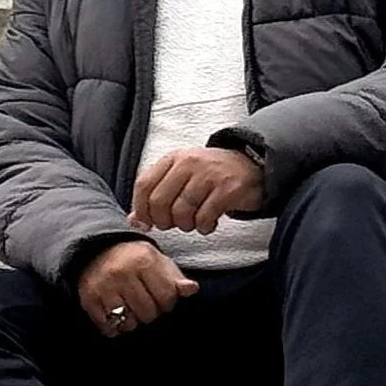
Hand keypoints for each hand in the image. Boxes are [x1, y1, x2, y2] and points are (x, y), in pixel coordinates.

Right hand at [76, 239, 197, 337]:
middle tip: (144, 302)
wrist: (96, 249)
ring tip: (130, 308)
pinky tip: (115, 314)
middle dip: (150, 313)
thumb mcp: (158, 261)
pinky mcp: (89, 298)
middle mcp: (123, 273)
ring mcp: (104, 286)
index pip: (167, 297)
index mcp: (144, 260)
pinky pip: (108, 327)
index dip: (167, 302)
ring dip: (132, 321)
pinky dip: (113, 327)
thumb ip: (175, 278)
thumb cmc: (134, 259)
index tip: (161, 297)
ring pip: (129, 323)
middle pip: (148, 313)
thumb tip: (192, 289)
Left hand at [129, 146, 264, 233]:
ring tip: (194, 223)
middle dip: (163, 221)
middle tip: (173, 224)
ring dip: (186, 226)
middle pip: (160, 201)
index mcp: (173, 159)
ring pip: (182, 212)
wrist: (250, 166)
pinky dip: (204, 227)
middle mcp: (189, 163)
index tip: (148, 222)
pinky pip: (205, 217)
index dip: (141, 209)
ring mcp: (209, 175)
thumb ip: (157, 194)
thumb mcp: (181, 177)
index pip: (144, 185)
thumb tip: (135, 220)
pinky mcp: (227, 189)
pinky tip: (209, 223)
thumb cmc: (210, 175)